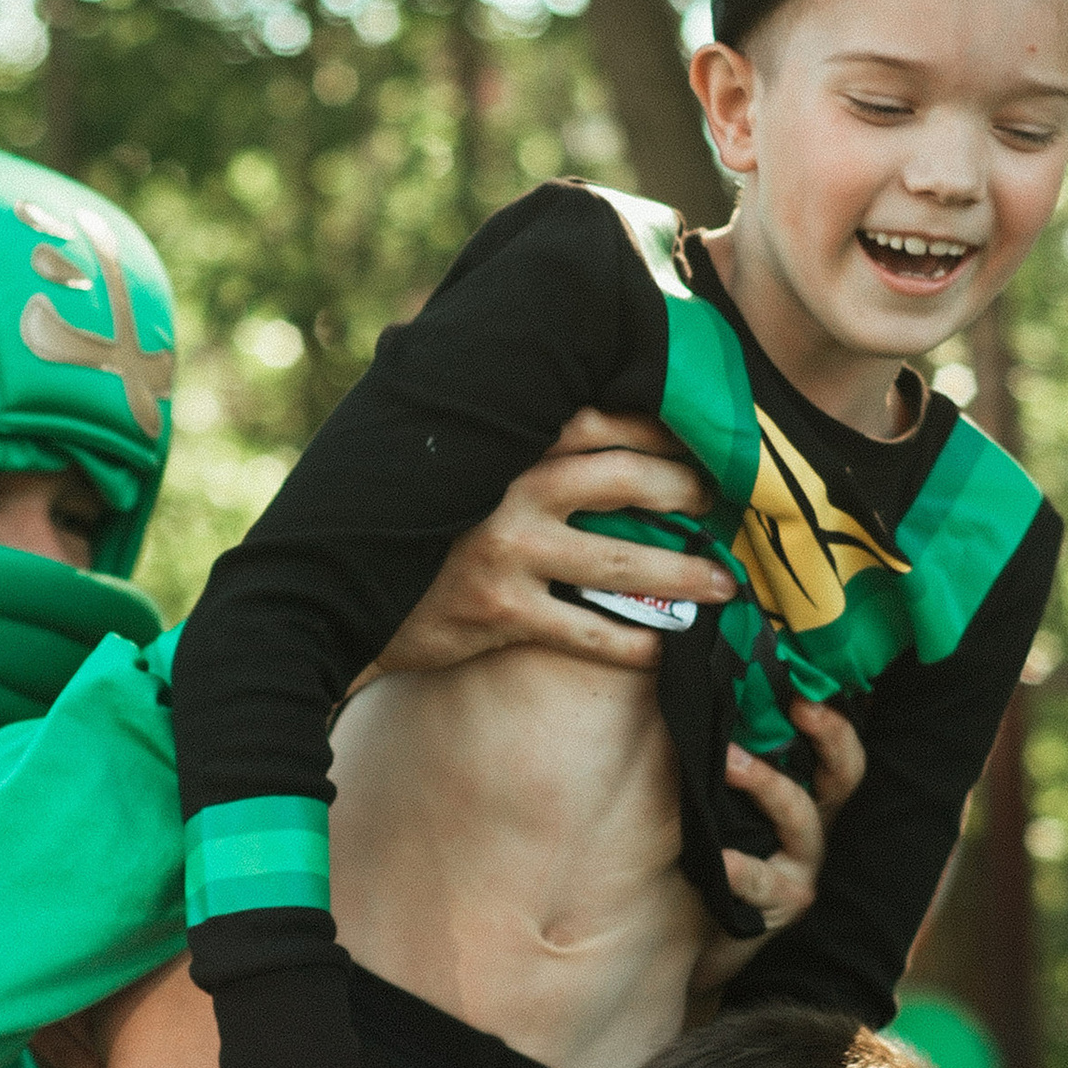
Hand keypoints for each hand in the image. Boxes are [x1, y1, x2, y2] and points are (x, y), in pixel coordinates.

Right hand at [373, 412, 733, 680]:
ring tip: (725, 584)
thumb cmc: (421, 529)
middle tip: (723, 509)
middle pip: (626, 480)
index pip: (601, 420)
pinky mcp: (500, 613)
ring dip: (683, 574)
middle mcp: (511, 490)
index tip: (705, 443)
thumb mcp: (460, 469)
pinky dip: (636, 642)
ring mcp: (506, 551)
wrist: (342, 597)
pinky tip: (666, 647)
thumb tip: (595, 420)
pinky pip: (590, 629)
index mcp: (507, 444)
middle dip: (688, 492)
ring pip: (621, 562)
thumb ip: (515, 443)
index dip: (663, 430)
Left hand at [692, 700, 867, 992]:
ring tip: (728, 761)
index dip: (834, 713)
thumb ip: (733, 760)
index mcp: (811, 796)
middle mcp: (819, 829)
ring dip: (767, 784)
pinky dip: (742, 869)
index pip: (838, 747)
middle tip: (799, 705)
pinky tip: (722, 859)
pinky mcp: (782, 907)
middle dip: (830, 736)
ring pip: (802, 819)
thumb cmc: (717, 857)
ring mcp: (804, 869)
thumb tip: (710, 690)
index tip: (808, 679)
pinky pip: (764, 882)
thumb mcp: (730, 807)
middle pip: (845, 776)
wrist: (700, 936)